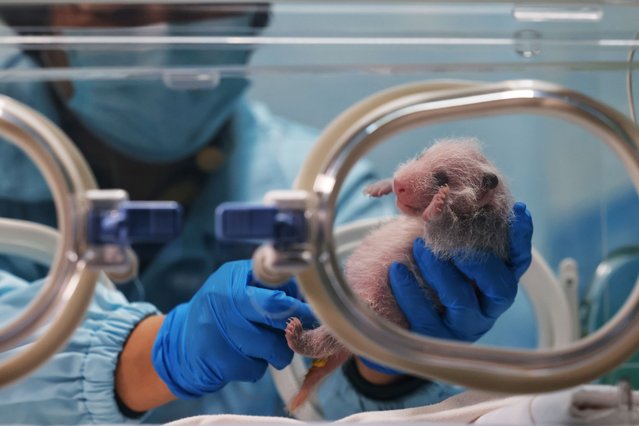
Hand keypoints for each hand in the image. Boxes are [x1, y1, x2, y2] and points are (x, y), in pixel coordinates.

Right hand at [151, 260, 315, 398]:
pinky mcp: (219, 364)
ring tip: (264, 344)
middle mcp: (222, 305)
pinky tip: (244, 356)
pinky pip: (256, 368)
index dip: (298, 307)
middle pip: (275, 320)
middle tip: (298, 331)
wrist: (181, 344)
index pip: (275, 296)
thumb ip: (268, 285)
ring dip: (277, 351)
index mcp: (231, 280)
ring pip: (271, 349)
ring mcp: (219, 336)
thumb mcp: (236, 284)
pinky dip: (257, 365)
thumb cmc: (219, 310)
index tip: (312, 313)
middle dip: (292, 328)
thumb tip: (305, 295)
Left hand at [362, 202, 532, 373]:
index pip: (519, 263)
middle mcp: (487, 309)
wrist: (397, 318)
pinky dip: (409, 291)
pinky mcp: (434, 338)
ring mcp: (463, 327)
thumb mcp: (445, 253)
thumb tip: (450, 200)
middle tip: (450, 239)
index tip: (519, 209)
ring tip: (417, 246)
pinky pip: (424, 316)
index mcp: (496, 285)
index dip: (522, 238)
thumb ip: (455, 233)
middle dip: (477, 260)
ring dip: (439, 270)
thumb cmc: (427, 275)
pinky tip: (396, 270)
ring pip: (461, 300)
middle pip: (500, 288)